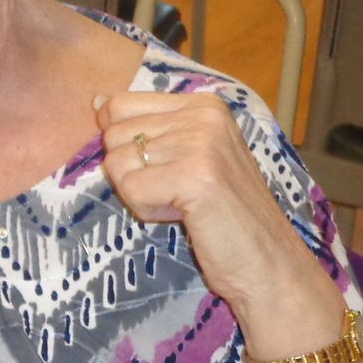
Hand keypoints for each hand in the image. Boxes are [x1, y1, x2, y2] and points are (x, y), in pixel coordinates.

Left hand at [95, 91, 335, 325]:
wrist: (266, 262)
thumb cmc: (222, 213)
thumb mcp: (186, 156)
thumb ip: (146, 126)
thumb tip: (96, 101)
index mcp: (202, 104)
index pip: (118, 107)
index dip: (127, 148)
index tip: (168, 169)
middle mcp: (204, 114)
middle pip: (114, 137)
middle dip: (135, 173)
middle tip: (179, 192)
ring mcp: (202, 142)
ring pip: (118, 165)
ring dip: (142, 195)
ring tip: (184, 204)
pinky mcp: (195, 175)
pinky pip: (131, 189)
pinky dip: (148, 211)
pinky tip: (185, 215)